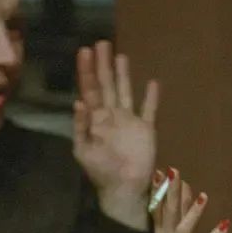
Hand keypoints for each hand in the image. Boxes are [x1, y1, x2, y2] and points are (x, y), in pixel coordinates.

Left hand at [73, 40, 157, 228]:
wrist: (123, 189)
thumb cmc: (100, 171)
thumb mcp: (84, 151)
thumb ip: (81, 127)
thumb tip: (78, 102)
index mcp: (95, 119)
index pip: (90, 90)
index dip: (87, 71)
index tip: (84, 52)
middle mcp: (111, 115)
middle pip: (107, 85)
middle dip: (103, 65)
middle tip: (101, 43)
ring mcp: (129, 121)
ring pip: (125, 91)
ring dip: (123, 74)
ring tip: (121, 55)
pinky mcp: (146, 129)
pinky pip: (149, 109)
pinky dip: (151, 97)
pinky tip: (153, 83)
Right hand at [152, 167, 228, 232]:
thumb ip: (179, 218)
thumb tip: (183, 191)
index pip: (158, 210)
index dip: (159, 191)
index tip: (162, 171)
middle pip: (168, 215)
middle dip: (171, 193)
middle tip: (175, 172)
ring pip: (182, 231)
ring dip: (192, 213)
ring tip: (202, 196)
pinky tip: (225, 225)